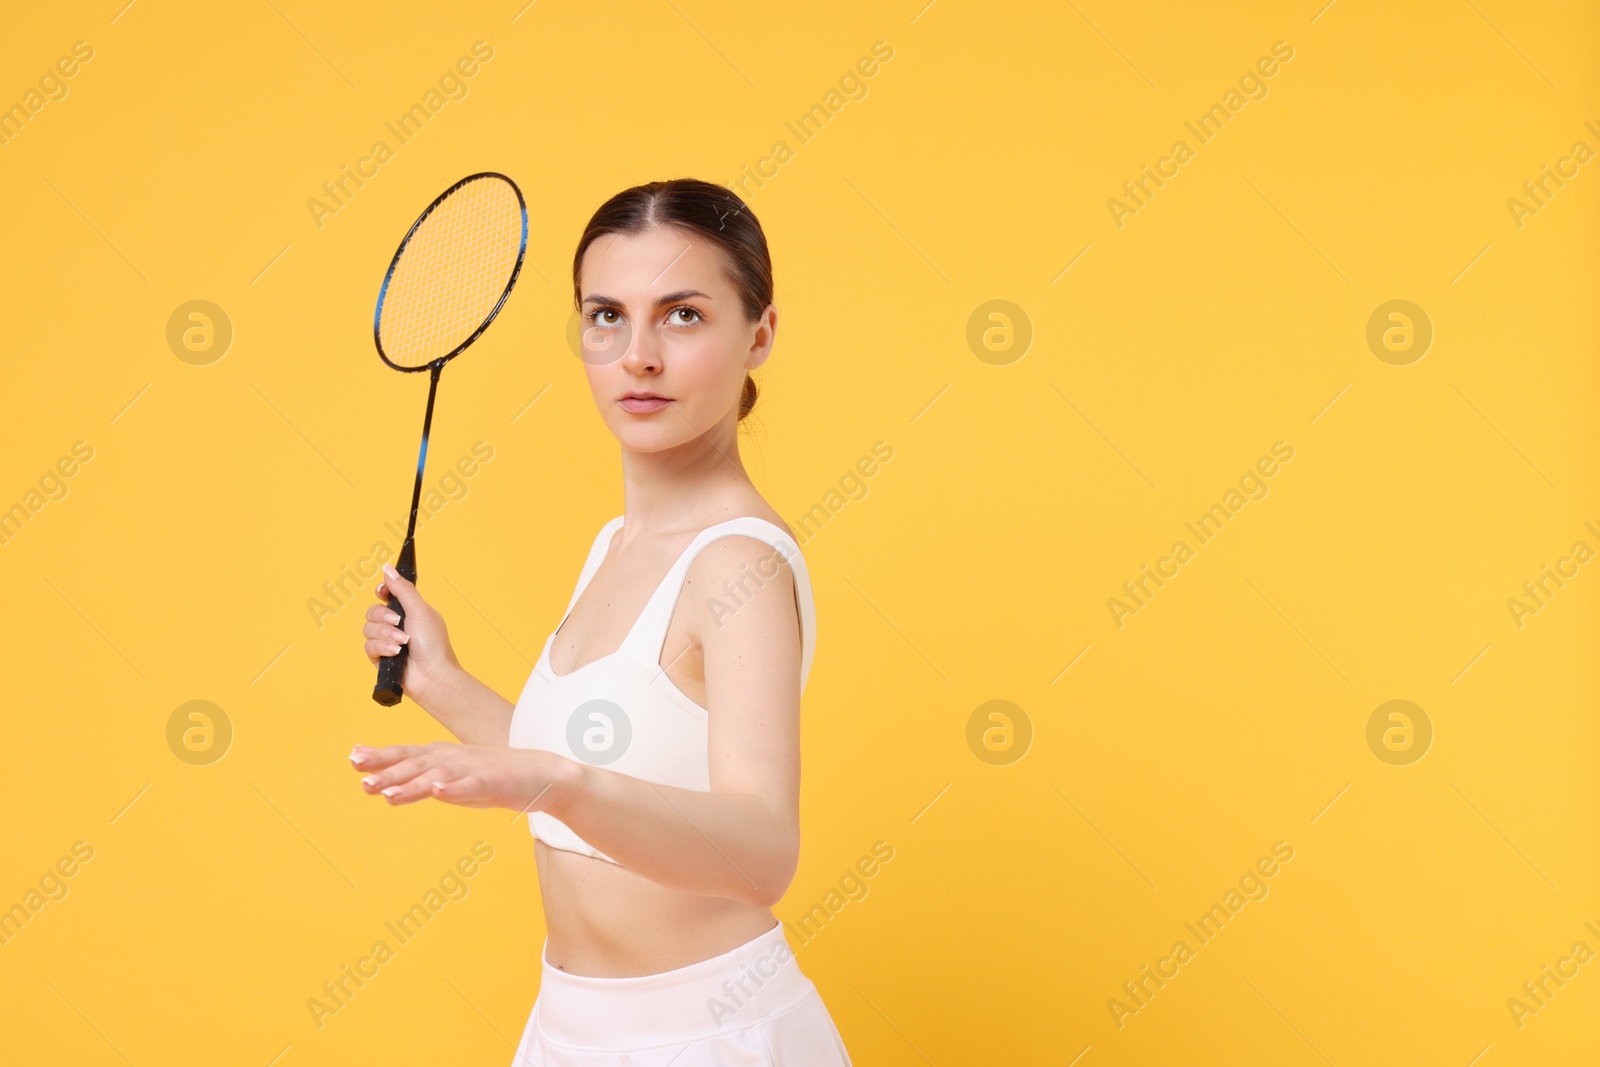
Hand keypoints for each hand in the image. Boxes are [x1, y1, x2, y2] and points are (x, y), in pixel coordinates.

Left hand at [350, 741, 576, 813]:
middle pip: (414, 763)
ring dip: (410, 783)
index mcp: (442, 756)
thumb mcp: (452, 777)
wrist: (542, 774)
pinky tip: (439, 792)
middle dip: (386, 769)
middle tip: (359, 775)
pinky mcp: (493, 782)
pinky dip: (454, 789)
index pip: (405, 754)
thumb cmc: (493, 776)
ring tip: (386, 792)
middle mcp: (452, 758)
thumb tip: (385, 786)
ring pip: (436, 775)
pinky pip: (471, 786)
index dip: (379, 756)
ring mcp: (472, 769)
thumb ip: (421, 780)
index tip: (352, 758)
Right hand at [364, 563, 459, 708]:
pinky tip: (396, 653)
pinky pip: (369, 646)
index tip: (383, 591)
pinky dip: (382, 648)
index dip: (382, 591)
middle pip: (373, 611)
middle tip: (399, 623)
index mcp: (409, 611)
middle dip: (384, 616)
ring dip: (386, 634)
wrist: (432, 676)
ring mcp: (388, 641)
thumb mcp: (420, 610)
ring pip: (369, 628)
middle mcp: (397, 625)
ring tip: (402, 643)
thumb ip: (402, 590)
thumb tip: (387, 568)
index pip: (387, 595)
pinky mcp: (380, 657)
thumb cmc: (433, 644)